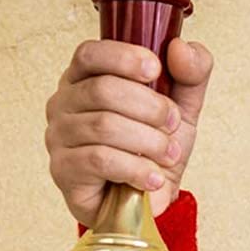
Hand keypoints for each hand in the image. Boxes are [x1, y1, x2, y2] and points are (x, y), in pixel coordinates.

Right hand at [44, 36, 213, 225]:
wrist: (146, 203)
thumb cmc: (154, 150)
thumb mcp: (182, 110)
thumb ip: (190, 76)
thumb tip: (181, 47)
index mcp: (85, 79)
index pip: (90, 53)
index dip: (123, 56)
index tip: (155, 69)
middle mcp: (64, 102)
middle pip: (102, 90)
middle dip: (149, 107)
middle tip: (173, 124)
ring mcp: (59, 136)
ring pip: (104, 126)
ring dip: (149, 141)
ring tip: (169, 155)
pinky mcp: (63, 170)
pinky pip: (100, 160)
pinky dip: (136, 169)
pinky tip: (153, 178)